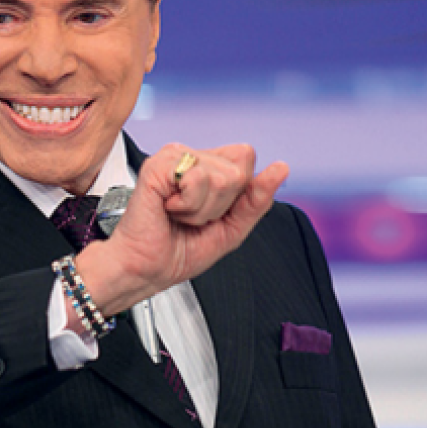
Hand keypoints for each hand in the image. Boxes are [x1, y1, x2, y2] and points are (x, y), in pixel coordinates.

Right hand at [74, 143, 288, 315]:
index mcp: (207, 167)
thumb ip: (258, 199)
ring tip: (179, 216)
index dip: (237, 194)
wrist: (146, 270)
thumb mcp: (232, 229)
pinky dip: (188, 205)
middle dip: (222, 203)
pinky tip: (168, 209)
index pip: (246, 158)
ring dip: (203, 208)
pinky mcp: (157, 166)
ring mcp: (173, 158)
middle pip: (239, 166)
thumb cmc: (178, 251)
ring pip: (222, 175)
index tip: (211, 213)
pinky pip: (197, 178)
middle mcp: (190, 157)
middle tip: (192, 217)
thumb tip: (280, 168)